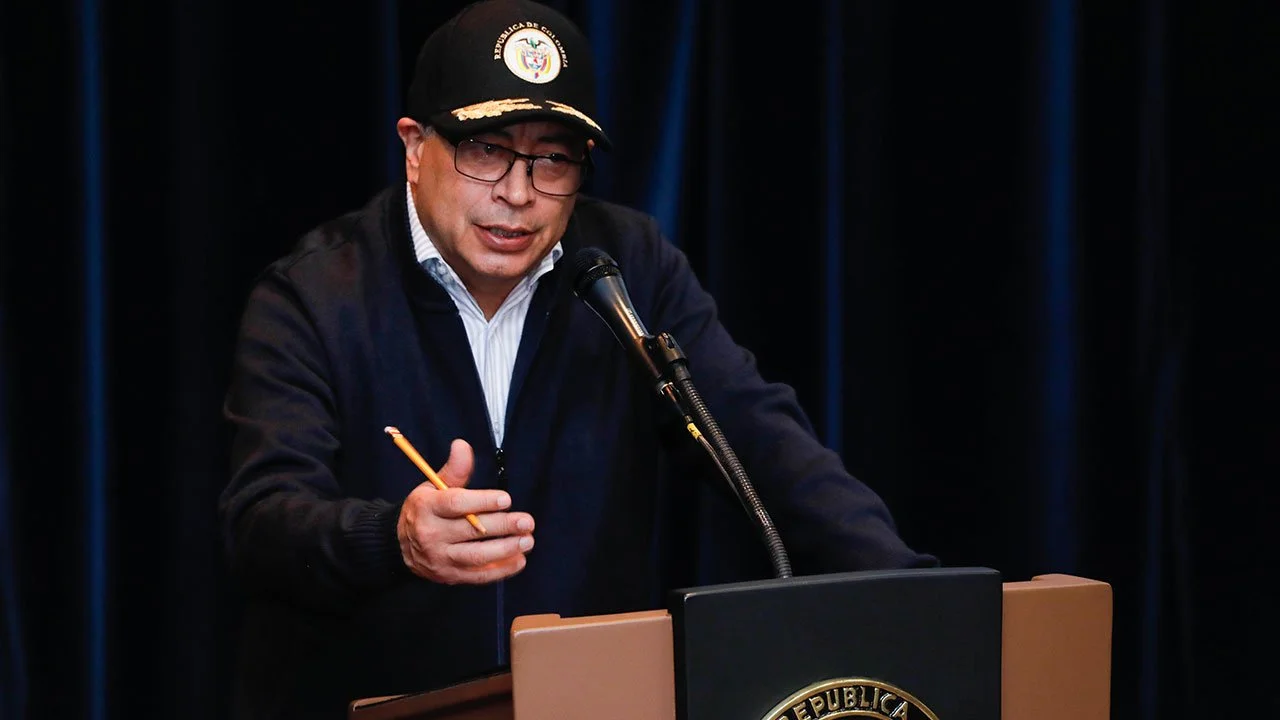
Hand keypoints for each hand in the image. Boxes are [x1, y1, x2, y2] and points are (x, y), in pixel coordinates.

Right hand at [396, 438, 535, 584]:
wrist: (399, 545)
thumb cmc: (425, 510)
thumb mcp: (432, 487)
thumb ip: (454, 470)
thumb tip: (463, 445)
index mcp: (426, 507)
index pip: (455, 504)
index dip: (482, 501)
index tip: (506, 499)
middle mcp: (430, 534)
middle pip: (470, 531)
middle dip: (502, 526)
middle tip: (527, 521)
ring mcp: (440, 558)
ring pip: (476, 556)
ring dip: (506, 549)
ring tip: (527, 540)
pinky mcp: (449, 576)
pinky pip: (477, 576)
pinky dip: (501, 570)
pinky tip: (519, 560)